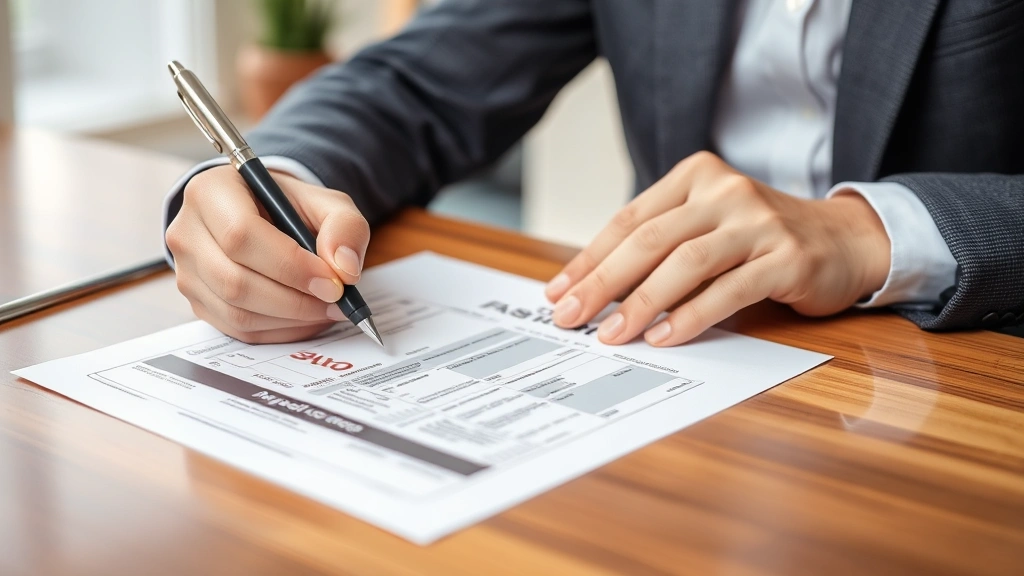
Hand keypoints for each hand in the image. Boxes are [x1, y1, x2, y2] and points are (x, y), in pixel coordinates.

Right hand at [166, 165, 369, 343]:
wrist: (266, 217)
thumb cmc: (291, 208)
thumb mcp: (327, 203)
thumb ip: (345, 227)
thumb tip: (344, 269)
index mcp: (211, 192)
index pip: (241, 235)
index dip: (291, 266)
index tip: (332, 282)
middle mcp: (187, 232)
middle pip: (235, 281)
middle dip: (294, 299)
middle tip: (335, 300)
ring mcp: (186, 271)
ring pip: (236, 312)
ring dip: (290, 319)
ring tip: (325, 308)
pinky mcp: (198, 302)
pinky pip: (238, 330)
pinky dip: (280, 330)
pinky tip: (306, 317)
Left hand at [544, 151, 890, 345]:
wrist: (845, 241)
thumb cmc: (761, 240)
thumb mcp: (707, 228)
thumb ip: (661, 247)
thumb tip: (593, 290)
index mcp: (696, 176)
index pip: (629, 220)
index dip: (589, 259)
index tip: (558, 292)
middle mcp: (726, 191)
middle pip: (649, 239)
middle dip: (603, 282)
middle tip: (571, 316)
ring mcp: (759, 222)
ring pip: (685, 262)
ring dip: (641, 303)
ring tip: (611, 334)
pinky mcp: (787, 257)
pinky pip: (728, 289)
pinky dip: (690, 316)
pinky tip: (663, 337)